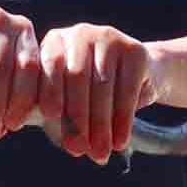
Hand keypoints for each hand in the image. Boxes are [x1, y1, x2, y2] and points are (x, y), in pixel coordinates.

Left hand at [38, 24, 162, 161]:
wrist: (137, 76)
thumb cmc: (89, 92)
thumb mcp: (67, 97)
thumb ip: (57, 112)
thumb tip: (59, 141)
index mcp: (55, 42)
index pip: (50, 65)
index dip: (50, 90)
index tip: (50, 116)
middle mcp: (80, 33)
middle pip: (77, 77)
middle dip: (77, 117)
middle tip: (78, 150)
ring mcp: (109, 38)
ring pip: (103, 86)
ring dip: (101, 125)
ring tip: (99, 153)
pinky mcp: (135, 50)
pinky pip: (127, 89)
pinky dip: (123, 121)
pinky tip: (120, 142)